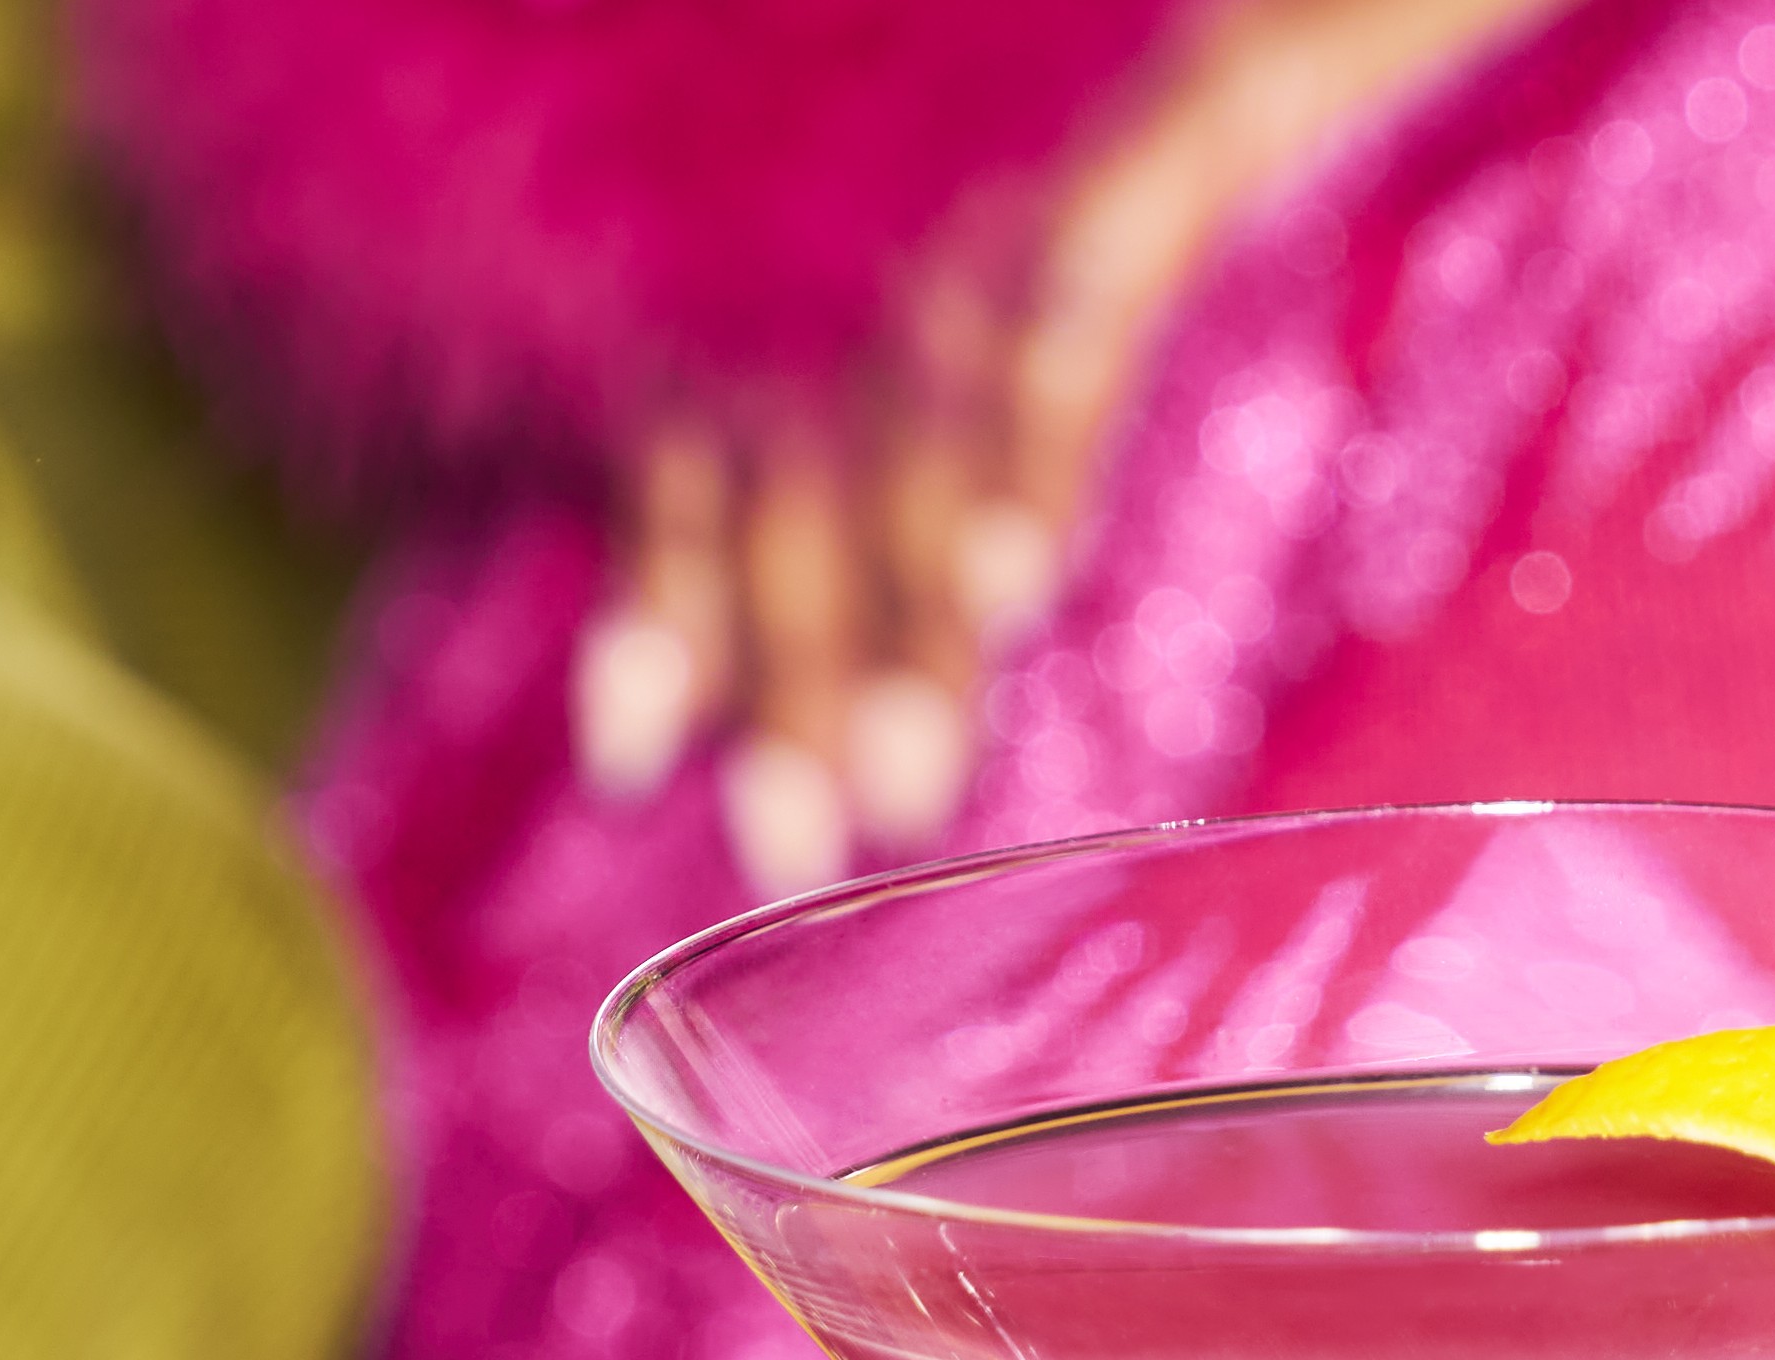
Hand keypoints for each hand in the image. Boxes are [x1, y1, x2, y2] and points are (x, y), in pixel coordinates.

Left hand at [579, 0, 1577, 885]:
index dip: (666, 593)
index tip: (626, 753)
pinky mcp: (1148, 136)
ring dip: (913, 609)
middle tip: (792, 844)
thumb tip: (941, 604)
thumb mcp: (1009, 253)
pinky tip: (1021, 581)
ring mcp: (1004, 193)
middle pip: (810, 470)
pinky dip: (1034, 446)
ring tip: (904, 790)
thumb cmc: (1108, 100)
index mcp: (841, 267)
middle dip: (796, 666)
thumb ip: (955, 409)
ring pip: (927, 423)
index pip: (712, 438)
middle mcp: (889, 238)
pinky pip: (1078, 305)